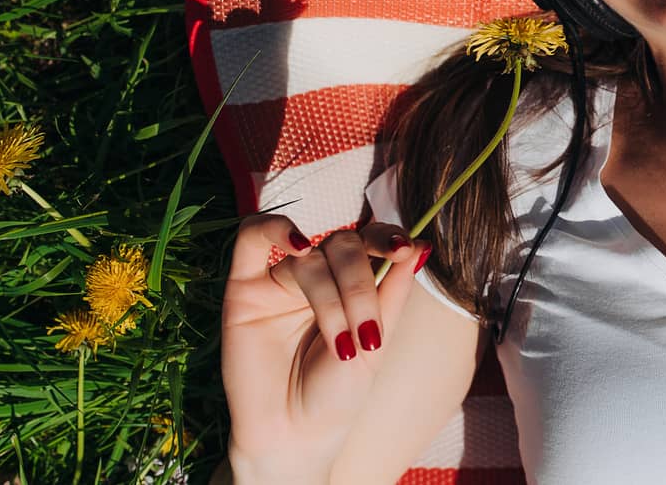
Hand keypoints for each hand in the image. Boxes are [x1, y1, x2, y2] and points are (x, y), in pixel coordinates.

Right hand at [220, 213, 429, 476]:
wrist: (294, 437)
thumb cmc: (336, 395)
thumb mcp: (376, 344)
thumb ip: (393, 293)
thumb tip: (421, 244)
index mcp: (352, 282)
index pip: (370, 240)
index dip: (387, 237)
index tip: (404, 249)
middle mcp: (318, 274)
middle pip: (343, 244)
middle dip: (360, 286)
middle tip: (366, 333)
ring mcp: (280, 278)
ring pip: (311, 255)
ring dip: (331, 296)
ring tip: (340, 343)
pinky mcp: (244, 286)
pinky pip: (251, 237)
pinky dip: (275, 229)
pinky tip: (298, 246)